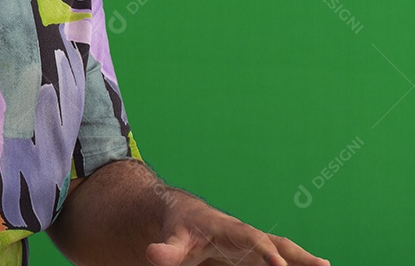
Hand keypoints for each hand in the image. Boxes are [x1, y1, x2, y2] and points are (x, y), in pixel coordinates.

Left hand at [145, 195, 329, 265]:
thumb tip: (152, 255)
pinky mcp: (257, 256)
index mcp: (228, 229)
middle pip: (276, 243)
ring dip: (305, 260)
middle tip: (322, 265)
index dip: (263, 251)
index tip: (278, 264)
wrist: (185, 215)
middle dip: (298, 255)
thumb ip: (166, 249)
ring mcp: (255, 245)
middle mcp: (247, 235)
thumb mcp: (173, 239)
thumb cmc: (180, 227)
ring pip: (285, 251)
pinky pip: (281, 260)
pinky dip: (298, 264)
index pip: (249, 239)